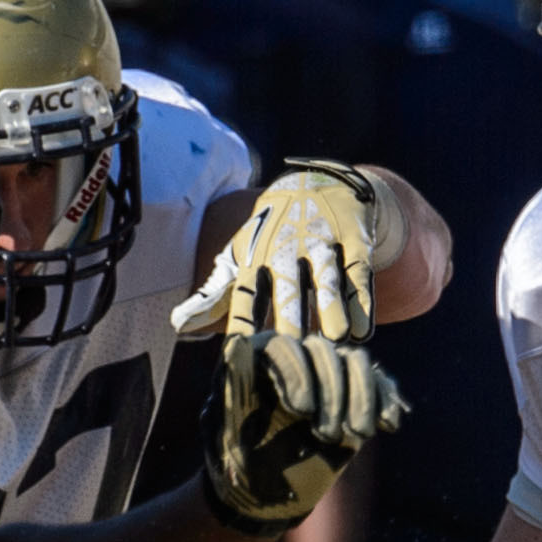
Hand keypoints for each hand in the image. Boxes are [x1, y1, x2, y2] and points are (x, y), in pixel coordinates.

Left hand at [173, 160, 400, 341]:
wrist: (314, 184)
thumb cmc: (269, 236)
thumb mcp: (240, 258)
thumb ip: (214, 295)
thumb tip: (178, 326)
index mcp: (254, 259)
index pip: (245, 298)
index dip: (242, 327)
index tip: (241, 358)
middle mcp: (286, 251)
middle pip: (288, 292)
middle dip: (288, 322)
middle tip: (291, 358)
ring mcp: (322, 245)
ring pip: (327, 281)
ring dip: (330, 309)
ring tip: (333, 340)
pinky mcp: (354, 241)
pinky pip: (359, 273)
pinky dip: (362, 301)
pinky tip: (362, 331)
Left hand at [201, 331, 407, 536]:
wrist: (262, 497)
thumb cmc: (235, 464)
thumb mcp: (227, 431)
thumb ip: (234, 387)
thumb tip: (236, 341)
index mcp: (255, 361)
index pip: (282, 346)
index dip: (297, 373)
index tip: (302, 411)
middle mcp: (292, 358)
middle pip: (322, 350)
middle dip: (331, 392)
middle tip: (326, 435)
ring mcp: (324, 374)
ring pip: (354, 361)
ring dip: (361, 396)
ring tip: (357, 434)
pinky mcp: (351, 394)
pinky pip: (376, 382)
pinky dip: (385, 400)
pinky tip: (388, 425)